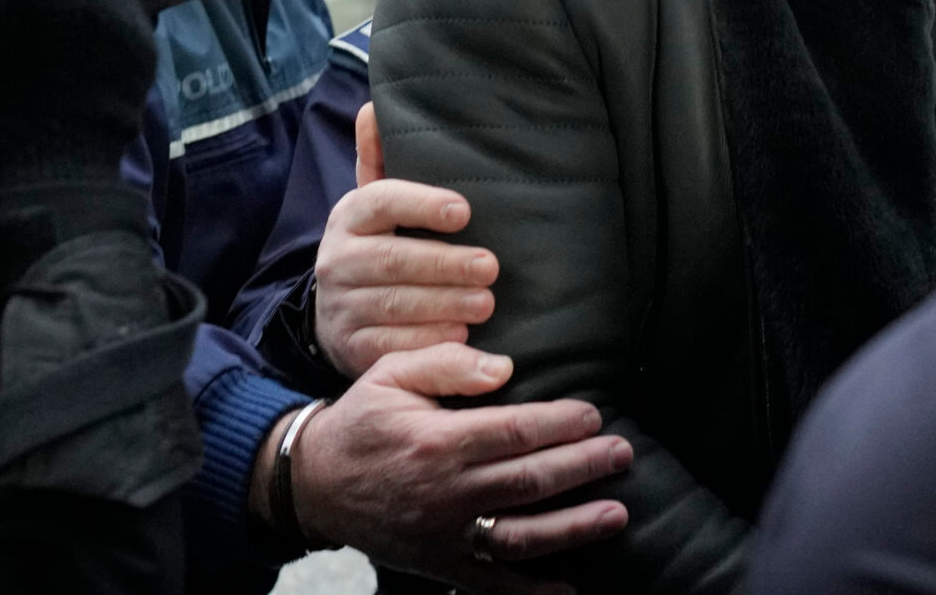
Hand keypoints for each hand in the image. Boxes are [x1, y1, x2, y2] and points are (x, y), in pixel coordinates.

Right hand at [272, 342, 631, 593]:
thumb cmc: (362, 421)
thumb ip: (447, 364)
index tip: (593, 415)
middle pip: (527, 482)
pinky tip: (568, 590)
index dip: (559, 425)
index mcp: (436, 442)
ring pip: (519, 536)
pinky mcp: (440, 564)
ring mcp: (444, 535)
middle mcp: (445, 492)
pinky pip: (491, 583)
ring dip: (573, 527)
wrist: (313, 483)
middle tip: (622, 453)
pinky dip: (530, 591)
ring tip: (616, 513)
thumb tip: (503, 368)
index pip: (513, 432)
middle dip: (581, 468)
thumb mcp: (391, 373)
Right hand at [314, 102, 498, 376]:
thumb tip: (374, 106)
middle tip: (490, 267)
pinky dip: (427, 342)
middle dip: (444, 265)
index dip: (421, 203)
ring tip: (486, 303)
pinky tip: (459, 338)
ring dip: (444, 305)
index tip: (464, 211)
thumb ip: (381, 158)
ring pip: (393, 305)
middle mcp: (337, 260)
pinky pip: (390, 346)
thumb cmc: (377, 246)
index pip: (379, 201)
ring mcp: (341, 307)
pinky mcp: (351, 347)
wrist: (336, 315)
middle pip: (391, 260)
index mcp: (349, 217)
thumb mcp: (375, 204)